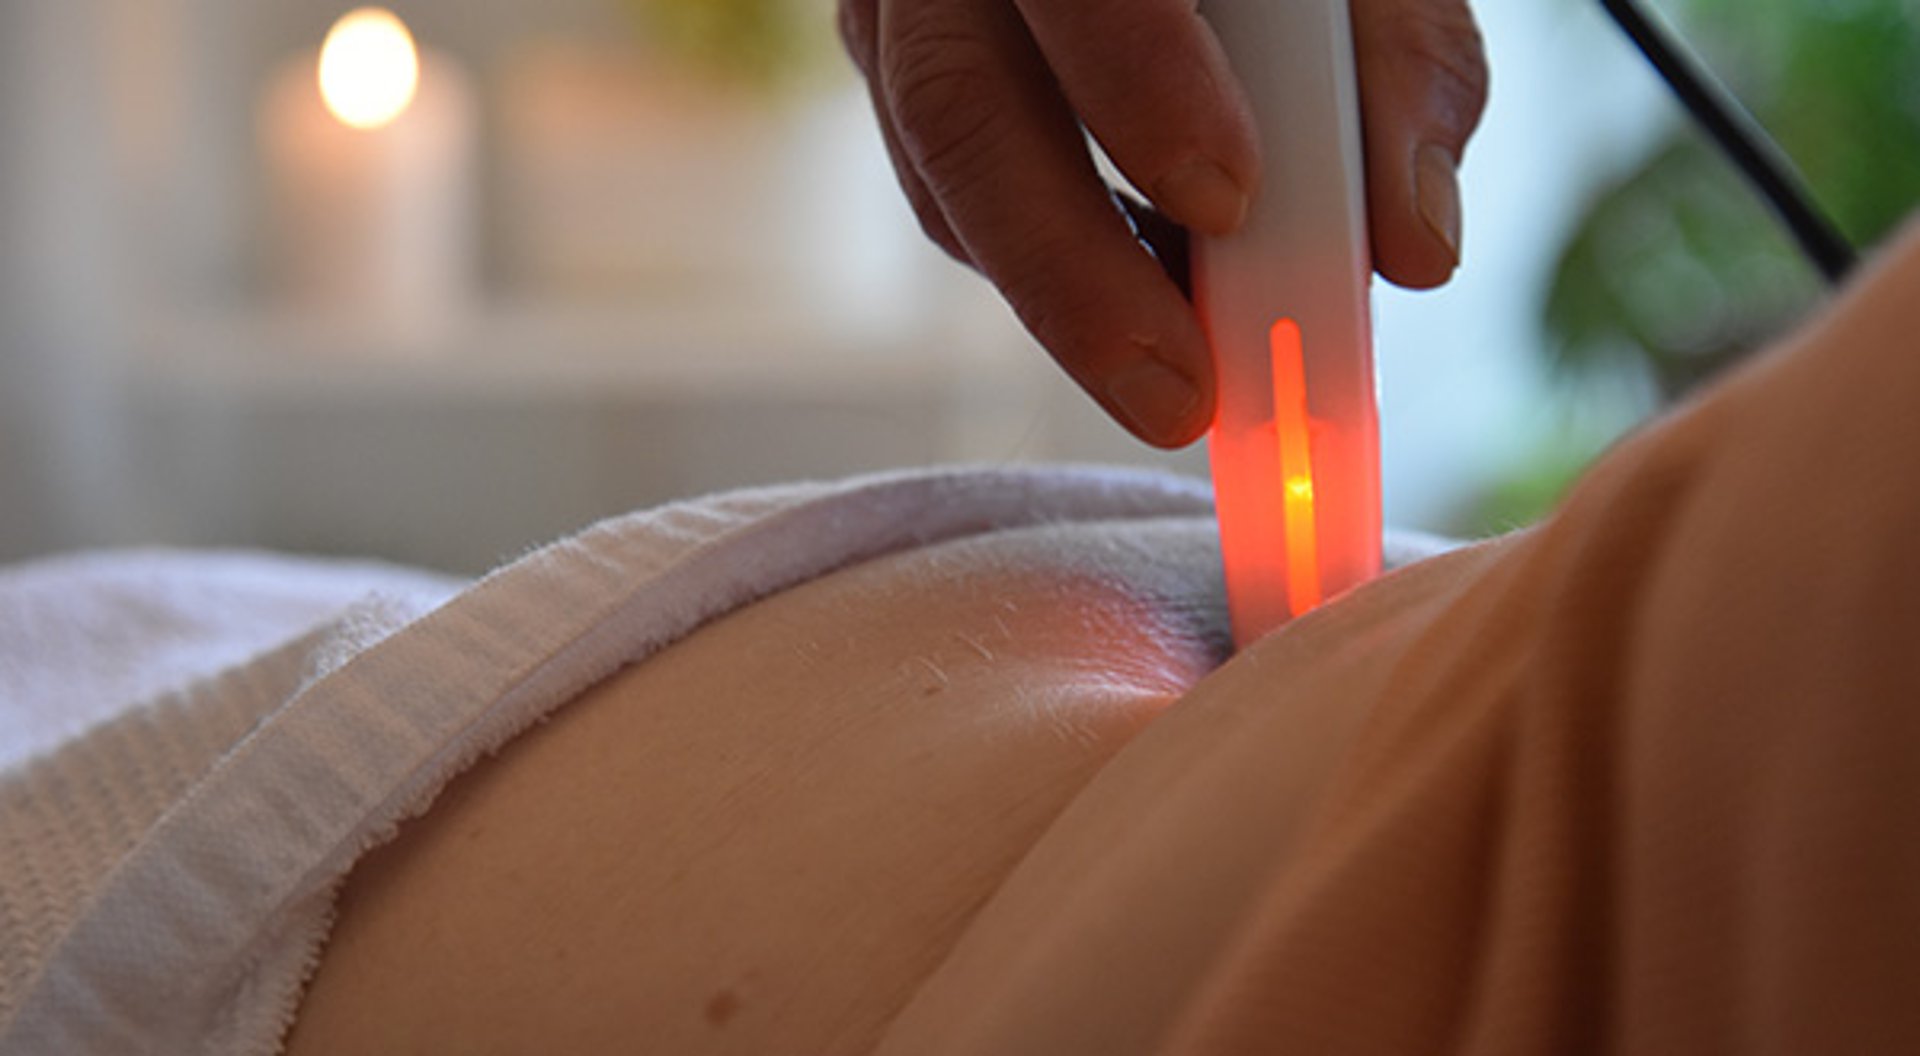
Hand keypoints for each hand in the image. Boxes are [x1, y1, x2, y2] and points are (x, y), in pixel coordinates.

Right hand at [840, 0, 1488, 446]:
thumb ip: (1399, 73)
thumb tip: (1414, 249)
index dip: (1140, 86)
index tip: (1230, 208)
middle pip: (958, 104)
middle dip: (1073, 270)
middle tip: (1182, 396)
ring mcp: (901, 16)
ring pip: (942, 169)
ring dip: (1065, 295)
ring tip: (1181, 382)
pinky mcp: (899, 78)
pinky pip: (948, 194)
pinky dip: (1053, 264)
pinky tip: (1147, 294)